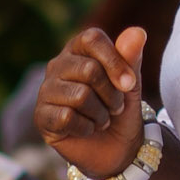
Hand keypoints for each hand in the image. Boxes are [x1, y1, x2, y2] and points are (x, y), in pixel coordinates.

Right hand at [36, 26, 147, 179]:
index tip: (130, 84)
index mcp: (79, 49)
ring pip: (80, 95)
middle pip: (89, 69)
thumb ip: (131, 57)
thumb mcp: (131, 82)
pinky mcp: (41, 116)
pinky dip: (86, 128)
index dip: (115, 61)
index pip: (92, 38)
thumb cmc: (121, 108)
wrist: (116, 147)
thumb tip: (137, 31)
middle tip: (116, 106)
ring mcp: (46, 90)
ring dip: (101, 114)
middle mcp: (58, 65)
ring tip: (102, 119)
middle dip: (111, 94)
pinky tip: (86, 129)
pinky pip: (66, 117)